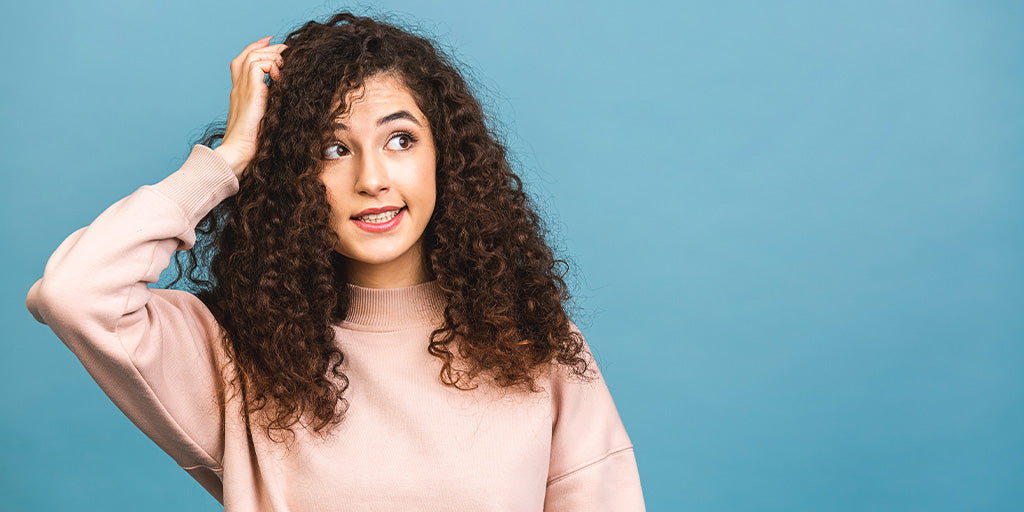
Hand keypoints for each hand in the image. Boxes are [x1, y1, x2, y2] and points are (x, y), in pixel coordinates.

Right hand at [216, 36, 286, 178]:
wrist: (241, 152)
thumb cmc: (256, 143)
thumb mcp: (266, 119)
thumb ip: (272, 104)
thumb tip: (288, 94)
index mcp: (240, 93)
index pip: (243, 61)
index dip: (256, 48)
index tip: (271, 41)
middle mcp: (238, 87)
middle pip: (248, 54)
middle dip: (269, 48)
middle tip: (287, 51)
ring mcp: (241, 88)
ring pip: (254, 56)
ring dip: (273, 56)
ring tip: (286, 66)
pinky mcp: (249, 91)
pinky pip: (259, 65)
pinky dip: (273, 66)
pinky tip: (281, 79)